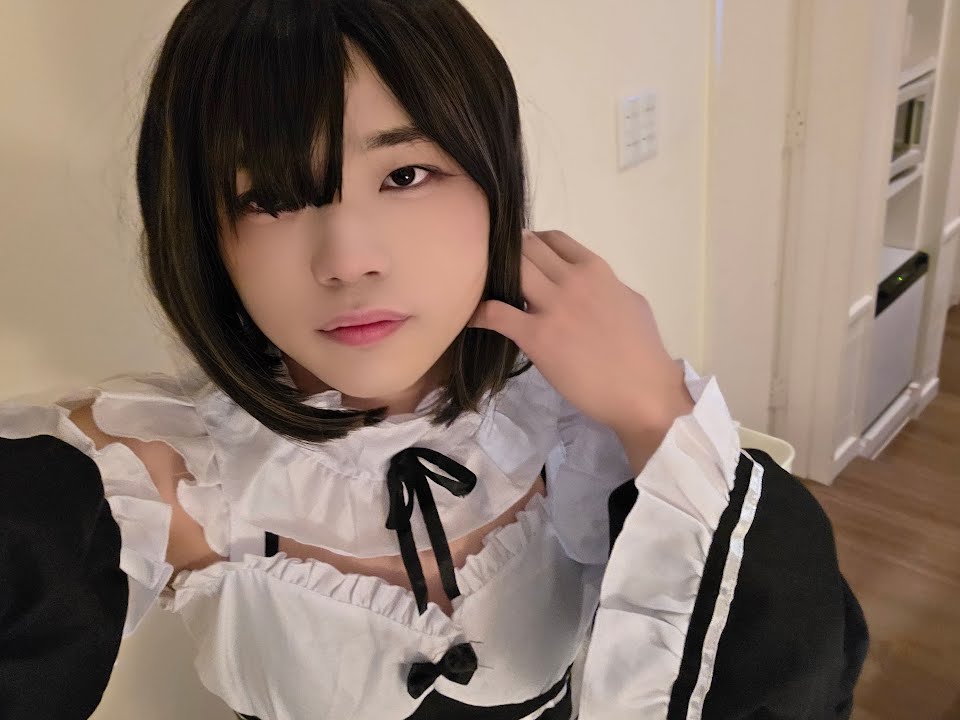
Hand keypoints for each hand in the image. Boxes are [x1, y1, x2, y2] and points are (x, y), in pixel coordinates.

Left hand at [468, 230, 693, 463]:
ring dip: (493, 277)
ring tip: (484, 290)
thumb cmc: (643, 351)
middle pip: (525, 249)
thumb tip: (586, 285)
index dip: (532, 245)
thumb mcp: (630, 301)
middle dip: (508, 257)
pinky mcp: (536, 337)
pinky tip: (471, 318)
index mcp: (595, 269)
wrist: (643, 392)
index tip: (522, 259)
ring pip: (510, 271)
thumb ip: (604, 286)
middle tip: (498, 275)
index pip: (552, 239)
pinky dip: (479, 313)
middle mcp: (572, 280)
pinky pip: (495, 313)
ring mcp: (553, 307)